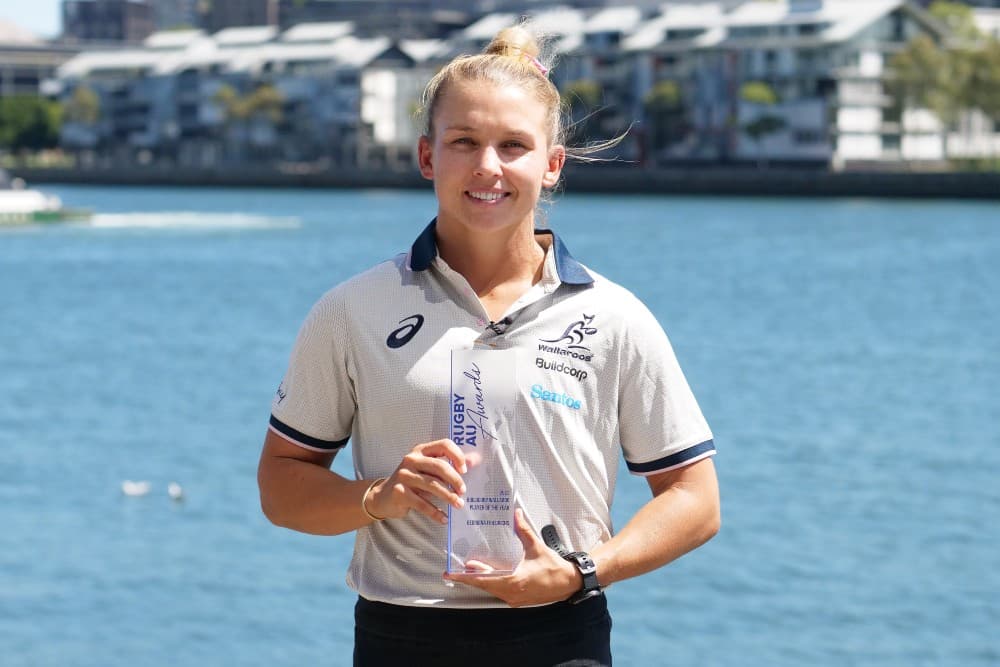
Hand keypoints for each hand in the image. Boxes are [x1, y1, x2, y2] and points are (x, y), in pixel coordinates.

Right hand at [366, 439, 466, 524]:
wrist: (384, 497)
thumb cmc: (412, 482)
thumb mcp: (428, 470)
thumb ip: (449, 464)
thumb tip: (474, 460)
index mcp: (421, 450)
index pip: (443, 445)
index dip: (457, 456)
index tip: (465, 470)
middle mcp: (411, 460)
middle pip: (439, 466)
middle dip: (455, 480)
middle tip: (463, 491)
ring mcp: (404, 475)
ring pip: (432, 485)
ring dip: (448, 497)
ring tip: (459, 504)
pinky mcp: (399, 492)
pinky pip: (422, 504)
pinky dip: (435, 512)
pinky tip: (443, 518)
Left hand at [443, 509, 581, 606]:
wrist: (569, 583)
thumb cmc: (554, 567)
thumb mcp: (536, 548)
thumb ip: (524, 531)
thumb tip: (515, 514)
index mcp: (513, 581)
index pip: (483, 579)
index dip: (465, 576)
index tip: (451, 573)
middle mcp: (511, 593)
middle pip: (484, 585)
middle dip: (469, 577)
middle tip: (453, 569)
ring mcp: (515, 598)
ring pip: (491, 588)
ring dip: (480, 579)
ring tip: (468, 569)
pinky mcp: (519, 598)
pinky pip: (500, 590)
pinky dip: (492, 582)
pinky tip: (488, 574)